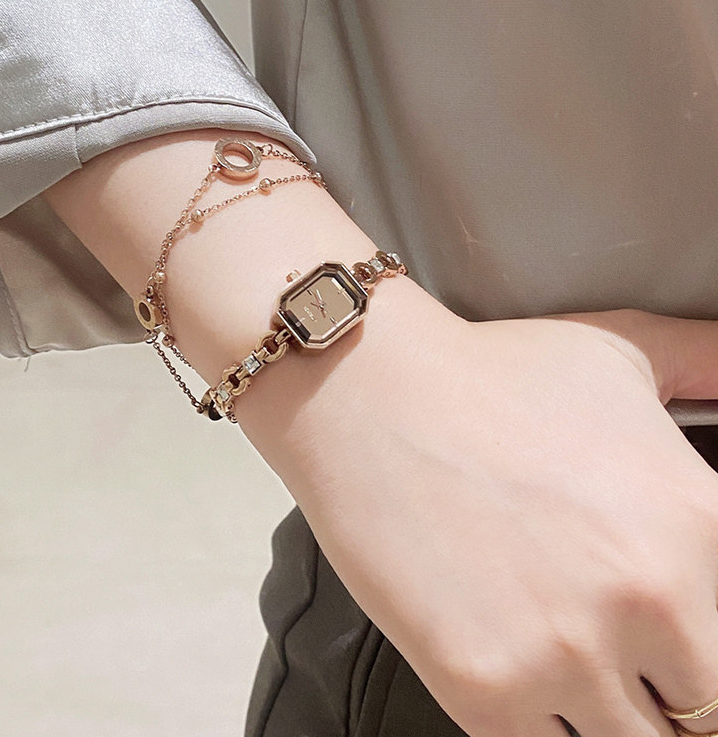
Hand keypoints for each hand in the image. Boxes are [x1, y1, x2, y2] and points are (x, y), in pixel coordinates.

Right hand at [238, 277, 717, 736]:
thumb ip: (696, 362)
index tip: (669, 646)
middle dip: (661, 690)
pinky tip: (508, 661)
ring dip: (595, 709)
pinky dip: (532, 718)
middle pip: (700, 713)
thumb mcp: (615, 354)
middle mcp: (649, 600)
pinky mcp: (484, 688)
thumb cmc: (485, 374)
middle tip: (611, 650)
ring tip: (553, 651)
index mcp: (699, 523)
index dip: (700, 647)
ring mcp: (564, 653)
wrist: (369, 392)